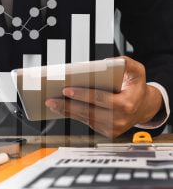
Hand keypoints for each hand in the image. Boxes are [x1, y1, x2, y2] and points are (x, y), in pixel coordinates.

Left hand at [45, 56, 162, 137]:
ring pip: (85, 119)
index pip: (99, 98)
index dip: (82, 94)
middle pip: (88, 111)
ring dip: (66, 111)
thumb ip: (126, 62)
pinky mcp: (107, 132)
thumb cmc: (136, 87)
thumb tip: (105, 62)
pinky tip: (61, 109)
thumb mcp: (137, 71)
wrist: (144, 107)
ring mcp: (113, 128)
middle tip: (50, 100)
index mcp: (126, 104)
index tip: (66, 90)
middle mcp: (119, 118)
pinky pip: (87, 123)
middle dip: (67, 105)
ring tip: (52, 104)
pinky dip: (73, 115)